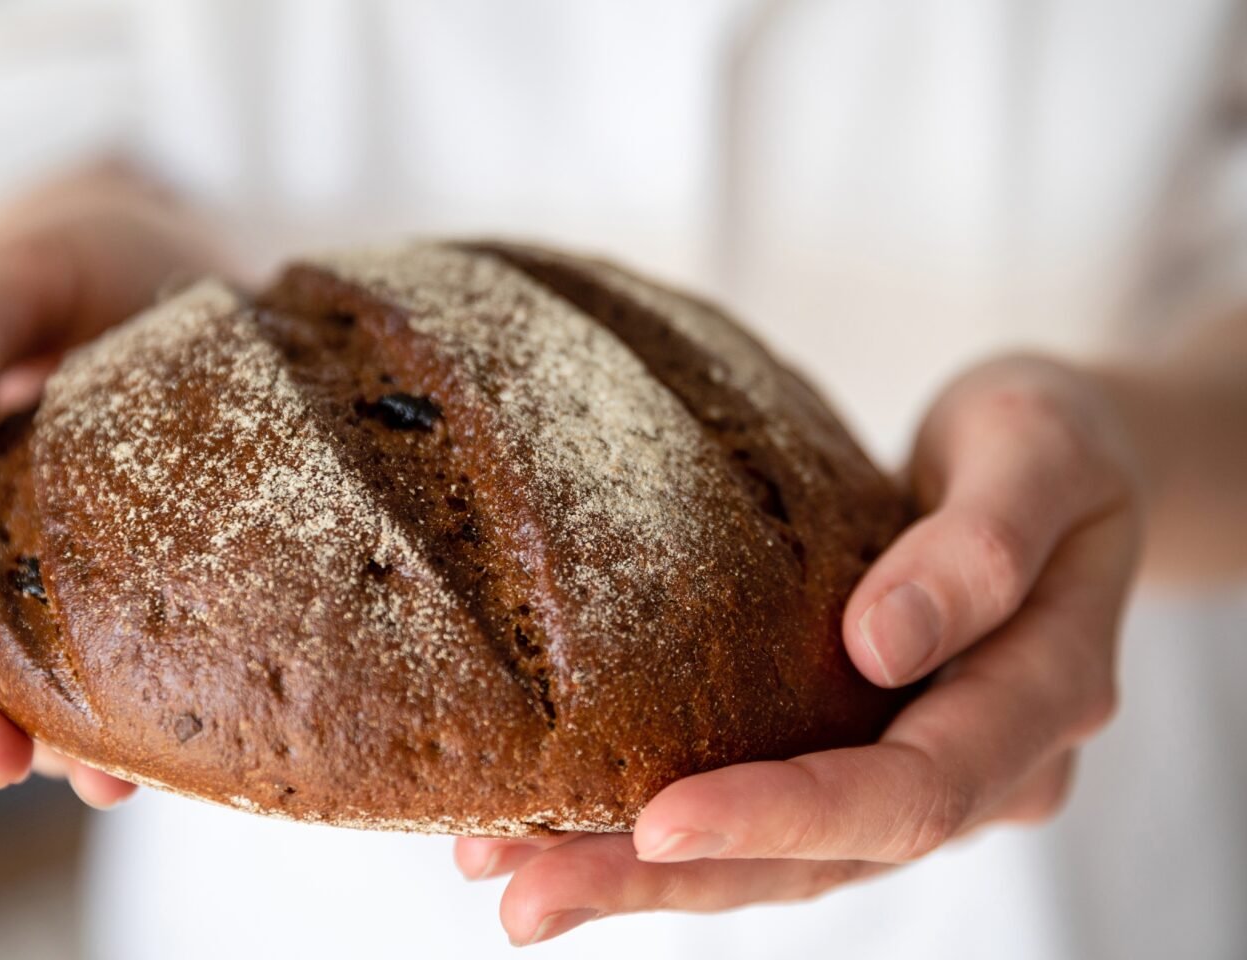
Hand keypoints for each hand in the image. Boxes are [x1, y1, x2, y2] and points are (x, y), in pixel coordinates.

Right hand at [0, 167, 223, 805]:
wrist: (169, 268)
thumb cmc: (80, 260)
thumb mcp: (20, 277)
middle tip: (1, 762)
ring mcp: (36, 563)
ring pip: (5, 675)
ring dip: (35, 739)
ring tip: (95, 783)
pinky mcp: (114, 579)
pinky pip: (95, 663)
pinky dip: (111, 716)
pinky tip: (148, 758)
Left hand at [453, 354, 1144, 945]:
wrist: (1056, 461)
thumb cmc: (1051, 442)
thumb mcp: (1041, 452)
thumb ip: (982, 547)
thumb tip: (882, 643)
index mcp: (1041, 699)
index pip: (913, 791)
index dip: (786, 813)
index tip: (657, 821)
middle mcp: (981, 766)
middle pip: (825, 855)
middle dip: (674, 881)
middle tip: (529, 898)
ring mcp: (913, 765)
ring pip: (783, 855)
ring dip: (645, 878)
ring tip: (513, 880)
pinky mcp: (853, 745)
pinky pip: (765, 804)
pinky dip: (665, 827)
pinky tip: (559, 825)